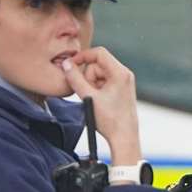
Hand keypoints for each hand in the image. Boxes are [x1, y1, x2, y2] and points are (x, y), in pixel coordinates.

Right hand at [62, 46, 142, 163]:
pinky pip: (103, 82)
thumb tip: (66, 64)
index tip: (71, 65)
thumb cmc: (110, 121)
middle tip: (88, 94)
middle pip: (97, 64)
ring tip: (94, 100)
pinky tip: (99, 103)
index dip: (83, 56)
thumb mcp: (88, 97)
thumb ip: (75, 79)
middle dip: (88, 77)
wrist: (124, 138)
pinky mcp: (121, 90)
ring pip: (99, 74)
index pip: (99, 53)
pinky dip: (97, 90)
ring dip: (91, 85)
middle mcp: (124, 75)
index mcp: (120, 73)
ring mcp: (124, 82)